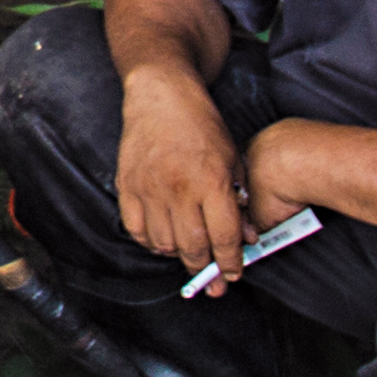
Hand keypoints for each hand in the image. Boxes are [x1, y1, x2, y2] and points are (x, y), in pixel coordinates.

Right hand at [112, 67, 246, 288]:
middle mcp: (180, 189)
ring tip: (188, 256)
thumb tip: (248, 236)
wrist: (161, 94)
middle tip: (211, 282)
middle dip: (205, 269)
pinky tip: (162, 240)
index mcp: (212, 181)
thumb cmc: (201, 123)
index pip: (224, 237)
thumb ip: (240, 199)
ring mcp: (150, 188)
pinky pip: (136, 229)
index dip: (230, 262)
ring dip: (178, 255)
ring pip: (164, 243)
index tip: (233, 274)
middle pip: (193, 247)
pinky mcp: (128, 185)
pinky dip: (150, 241)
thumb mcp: (233, 157)